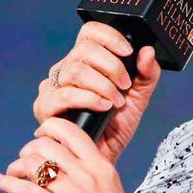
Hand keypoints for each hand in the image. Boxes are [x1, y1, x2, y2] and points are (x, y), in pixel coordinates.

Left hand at [0, 117, 156, 192]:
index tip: (39, 136)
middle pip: (44, 146)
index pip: (70, 131)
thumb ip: (89, 173)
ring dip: (16, 166)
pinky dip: (7, 183)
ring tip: (12, 174)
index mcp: (100, 166)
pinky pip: (23, 190)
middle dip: (28, 150)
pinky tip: (0, 181)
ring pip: (31, 165)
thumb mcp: (109, 189)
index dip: (48, 128)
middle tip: (23, 160)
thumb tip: (61, 164)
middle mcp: (85, 175)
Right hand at [35, 22, 161, 163]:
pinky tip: (103, 106)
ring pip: (74, 71)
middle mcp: (65, 70)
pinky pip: (65, 95)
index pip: (89, 33)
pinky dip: (88, 98)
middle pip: (83, 50)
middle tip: (125, 85)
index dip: (108, 36)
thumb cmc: (116, 128)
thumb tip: (148, 51)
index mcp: (84, 62)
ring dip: (102, 85)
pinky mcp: (45, 108)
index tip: (128, 51)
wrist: (102, 158)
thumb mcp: (139, 98)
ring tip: (116, 101)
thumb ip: (146, 74)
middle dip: (111, 66)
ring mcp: (52, 88)